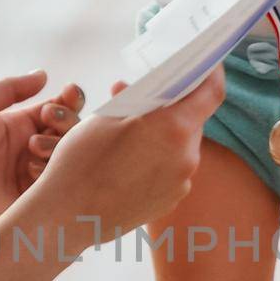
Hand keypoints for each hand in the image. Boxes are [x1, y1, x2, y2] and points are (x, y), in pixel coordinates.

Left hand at [0, 72, 84, 237]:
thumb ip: (11, 88)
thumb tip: (44, 75)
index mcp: (18, 128)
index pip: (57, 111)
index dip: (69, 100)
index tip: (70, 91)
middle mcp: (30, 152)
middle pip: (70, 133)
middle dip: (66, 119)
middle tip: (48, 116)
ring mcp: (33, 179)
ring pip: (68, 158)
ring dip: (56, 144)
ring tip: (33, 145)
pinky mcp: (33, 203)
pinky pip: (59, 187)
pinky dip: (52, 172)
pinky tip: (30, 167)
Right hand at [30, 69, 224, 239]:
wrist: (66, 216)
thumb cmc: (81, 161)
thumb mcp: (106, 116)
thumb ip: (139, 99)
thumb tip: (150, 90)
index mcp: (174, 128)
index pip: (212, 93)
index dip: (212, 74)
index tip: (207, 64)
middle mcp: (187, 157)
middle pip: (193, 120)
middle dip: (174, 107)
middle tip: (146, 101)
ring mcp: (181, 182)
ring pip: (181, 146)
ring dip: (164, 135)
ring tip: (130, 137)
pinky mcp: (172, 200)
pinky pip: (173, 170)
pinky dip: (159, 159)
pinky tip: (130, 164)